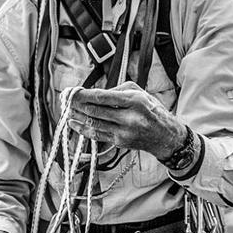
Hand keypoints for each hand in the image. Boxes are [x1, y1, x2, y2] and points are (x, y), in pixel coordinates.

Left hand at [65, 82, 184, 156]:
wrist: (165, 136)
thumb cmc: (152, 110)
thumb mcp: (140, 93)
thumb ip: (118, 90)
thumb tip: (95, 93)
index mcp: (135, 101)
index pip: (103, 97)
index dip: (85, 95)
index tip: (73, 91)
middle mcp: (129, 118)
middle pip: (96, 111)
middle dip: (77, 104)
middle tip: (66, 98)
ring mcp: (123, 132)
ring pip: (94, 123)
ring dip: (77, 116)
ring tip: (66, 109)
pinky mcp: (119, 142)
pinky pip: (97, 135)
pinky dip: (83, 129)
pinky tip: (73, 123)